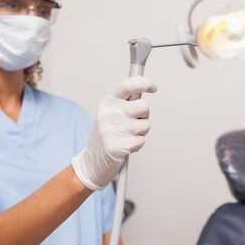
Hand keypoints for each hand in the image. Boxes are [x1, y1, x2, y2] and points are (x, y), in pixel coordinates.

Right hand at [72, 76, 157, 190]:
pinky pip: (141, 141)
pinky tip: (125, 147)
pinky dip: (136, 145)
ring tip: (126, 137)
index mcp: (107, 103)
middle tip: (132, 123)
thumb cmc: (106, 136)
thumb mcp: (109, 114)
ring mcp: (112, 130)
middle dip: (144, 116)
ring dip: (140, 133)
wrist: (91, 162)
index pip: (128, 85)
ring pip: (145, 125)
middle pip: (144, 106)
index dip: (144, 83)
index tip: (153, 87)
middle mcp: (108, 114)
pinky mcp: (117, 146)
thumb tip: (143, 89)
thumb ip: (124, 102)